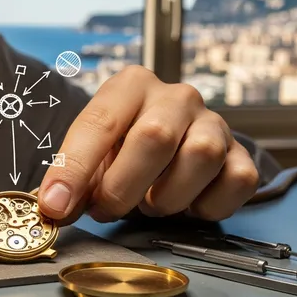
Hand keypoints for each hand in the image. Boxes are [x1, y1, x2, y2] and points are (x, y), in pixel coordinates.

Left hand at [37, 66, 258, 224]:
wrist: (171, 147)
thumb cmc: (122, 150)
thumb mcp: (91, 154)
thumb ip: (72, 176)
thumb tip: (55, 206)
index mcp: (131, 86)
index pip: (100, 122)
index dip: (75, 168)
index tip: (56, 205)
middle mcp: (176, 97)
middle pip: (155, 137)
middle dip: (123, 187)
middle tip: (106, 209)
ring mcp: (214, 122)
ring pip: (201, 157)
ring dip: (167, 197)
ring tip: (150, 204)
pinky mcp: (241, 153)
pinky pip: (237, 181)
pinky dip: (208, 206)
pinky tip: (187, 205)